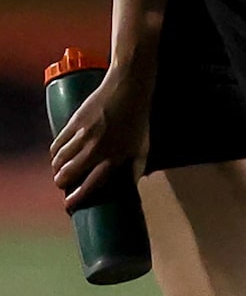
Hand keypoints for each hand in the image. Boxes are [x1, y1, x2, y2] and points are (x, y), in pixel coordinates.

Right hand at [50, 64, 152, 209]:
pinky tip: (57, 156)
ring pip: (59, 161)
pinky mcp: (73, 123)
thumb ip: (135, 168)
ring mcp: (83, 136)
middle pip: (68, 174)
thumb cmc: (137, 120)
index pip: (91, 184)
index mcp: (115, 157)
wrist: (127, 89)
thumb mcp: (142, 147)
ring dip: (57, 169)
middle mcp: (96, 149)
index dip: (77, 197)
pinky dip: (54, 153)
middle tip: (63, 185)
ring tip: (60, 171)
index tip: (70, 205)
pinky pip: (56, 145)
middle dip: (62, 183)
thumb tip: (132, 187)